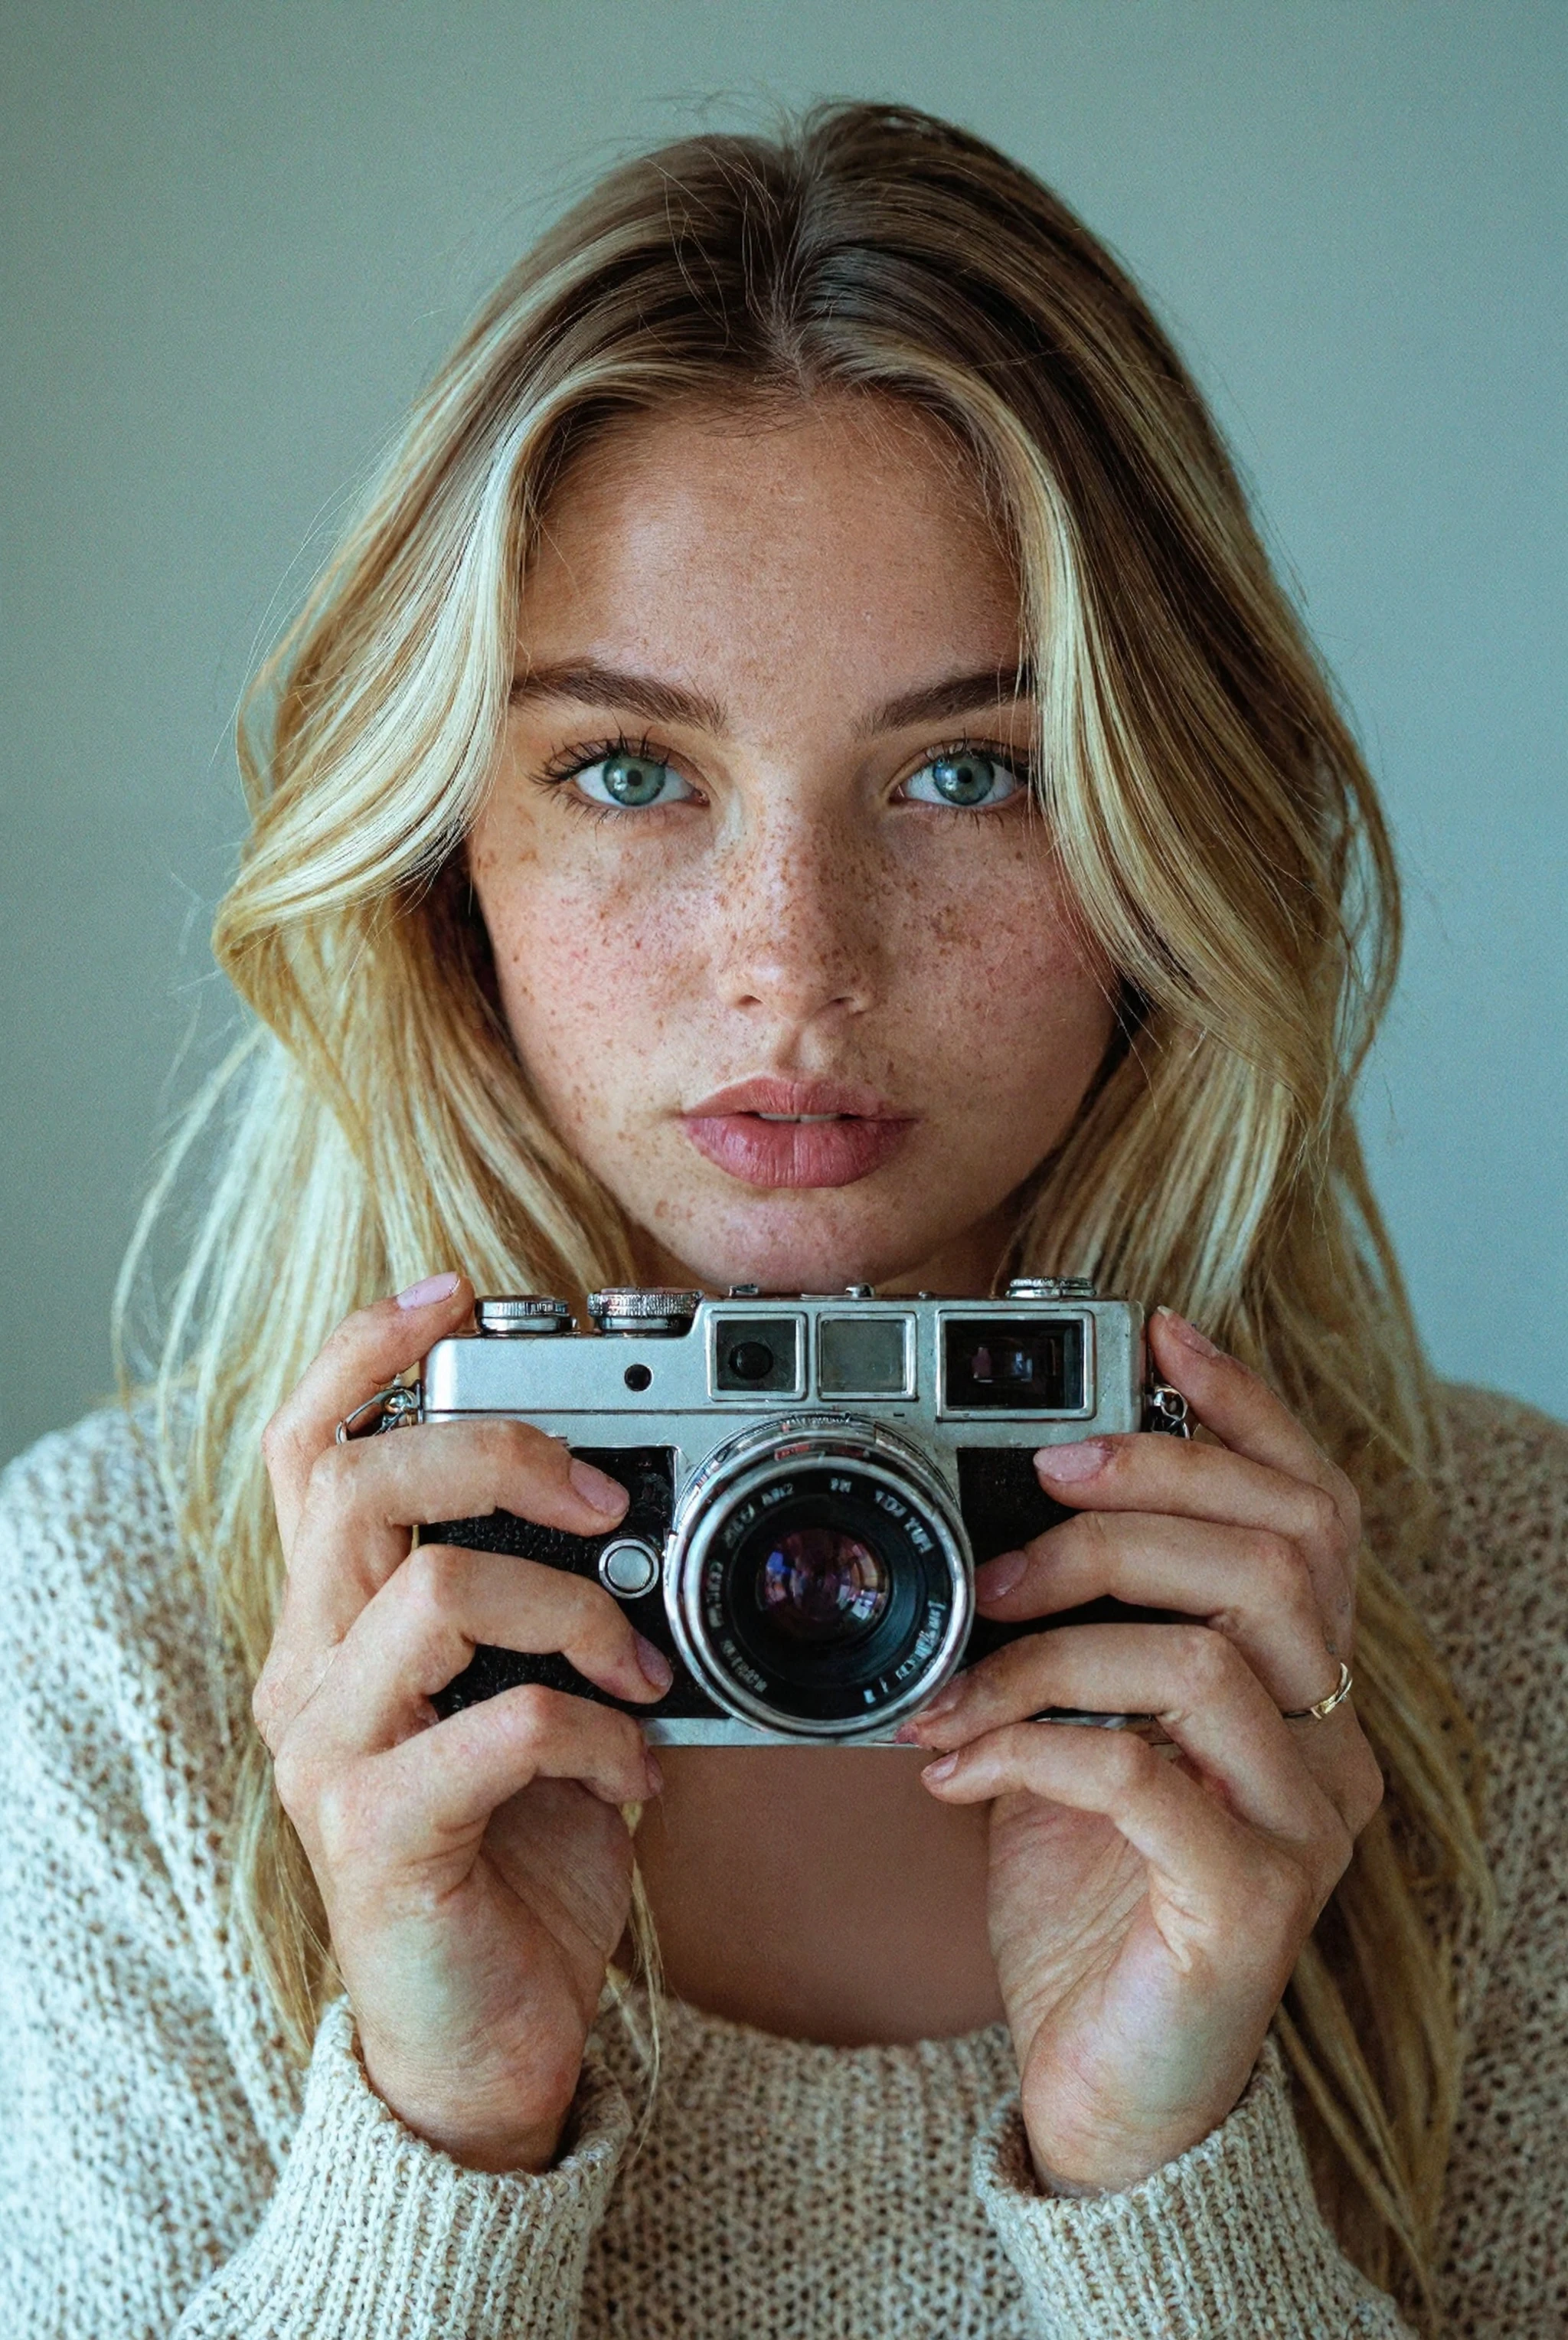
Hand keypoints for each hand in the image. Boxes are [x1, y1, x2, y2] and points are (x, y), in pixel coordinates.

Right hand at [253, 1273, 670, 2172]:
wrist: (488, 2037)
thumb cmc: (517, 1848)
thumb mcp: (530, 1696)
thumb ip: (551, 1603)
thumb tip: (650, 1513)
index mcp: (338, 1618)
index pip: (308, 1445)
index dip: (366, 1350)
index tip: (454, 1291)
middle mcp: (307, 1668)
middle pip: (354, 1481)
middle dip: (500, 1452)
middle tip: (607, 1498)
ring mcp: (329, 1752)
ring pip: (433, 1591)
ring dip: (573, 1608)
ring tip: (640, 1669)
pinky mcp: (377, 1835)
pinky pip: (499, 1727)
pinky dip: (595, 1732)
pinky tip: (635, 1775)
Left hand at [900, 1308, 1384, 2192]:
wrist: (1102, 2083)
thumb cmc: (1087, 1893)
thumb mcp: (1072, 1731)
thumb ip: (1067, 1636)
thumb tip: (986, 1526)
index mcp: (1293, 1680)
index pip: (1311, 1509)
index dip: (1245, 1408)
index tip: (1158, 1332)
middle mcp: (1326, 1741)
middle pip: (1276, 1556)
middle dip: (1128, 1513)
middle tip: (1006, 1548)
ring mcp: (1302, 1825)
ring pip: (1208, 1656)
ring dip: (1054, 1644)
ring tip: (954, 1683)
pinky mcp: (1248, 1907)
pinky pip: (1146, 1779)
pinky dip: (1032, 1747)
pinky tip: (955, 1769)